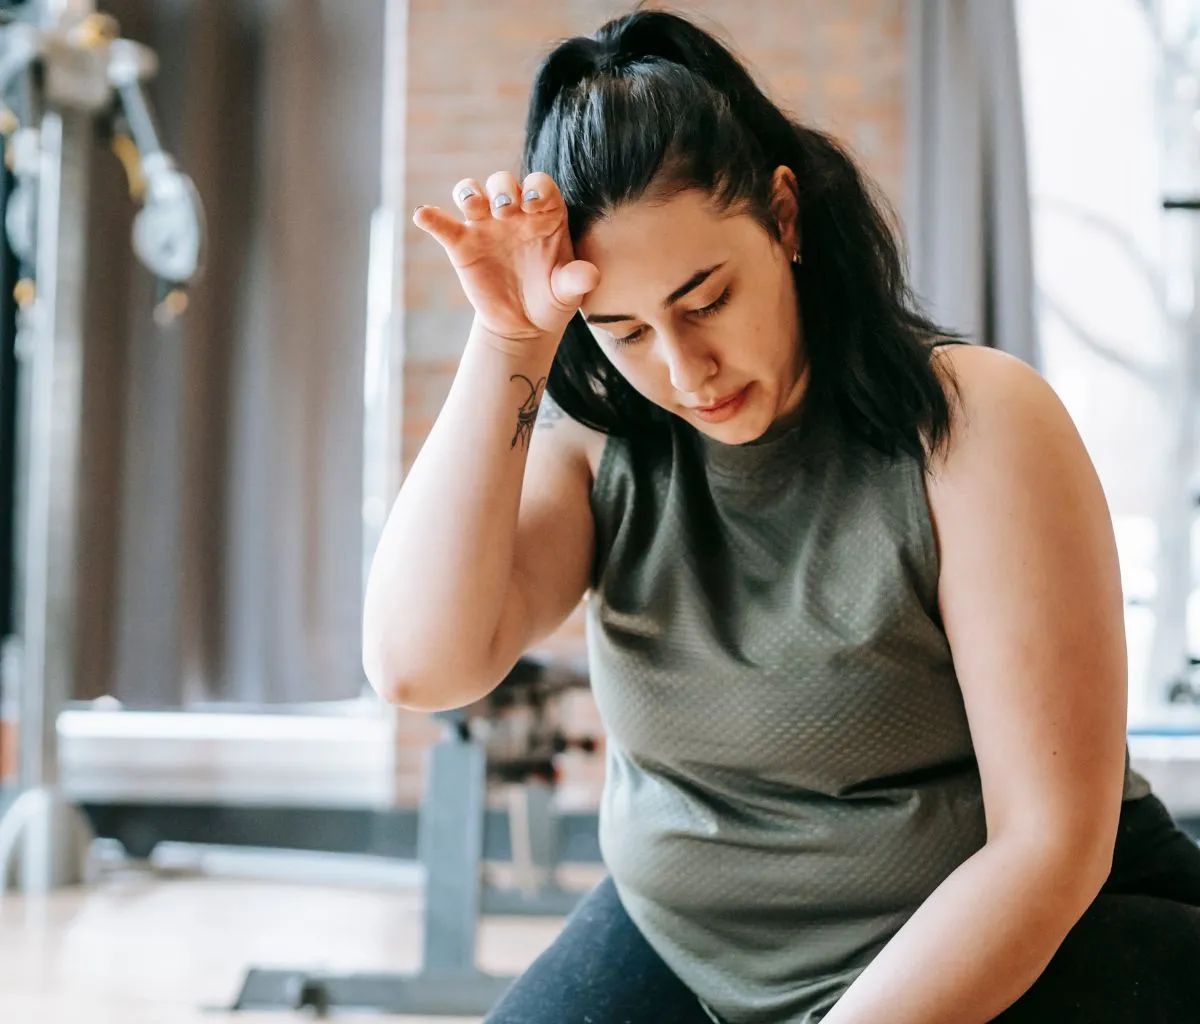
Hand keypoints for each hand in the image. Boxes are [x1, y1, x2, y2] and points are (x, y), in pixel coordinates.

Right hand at [414, 171, 600, 349]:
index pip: (540, 185)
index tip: (534, 204)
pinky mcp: (462, 245)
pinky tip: (423, 215)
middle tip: (505, 211)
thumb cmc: (551, 300)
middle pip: (503, 182)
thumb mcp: (568, 292)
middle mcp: (514, 213)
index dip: (536, 187)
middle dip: (502, 189)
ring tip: (473, 207)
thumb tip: (591, 275)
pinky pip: (443, 225)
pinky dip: (431, 217)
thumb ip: (578, 279)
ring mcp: (486, 226)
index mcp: (545, 215)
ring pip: (472, 192)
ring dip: (469, 192)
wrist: (524, 325)